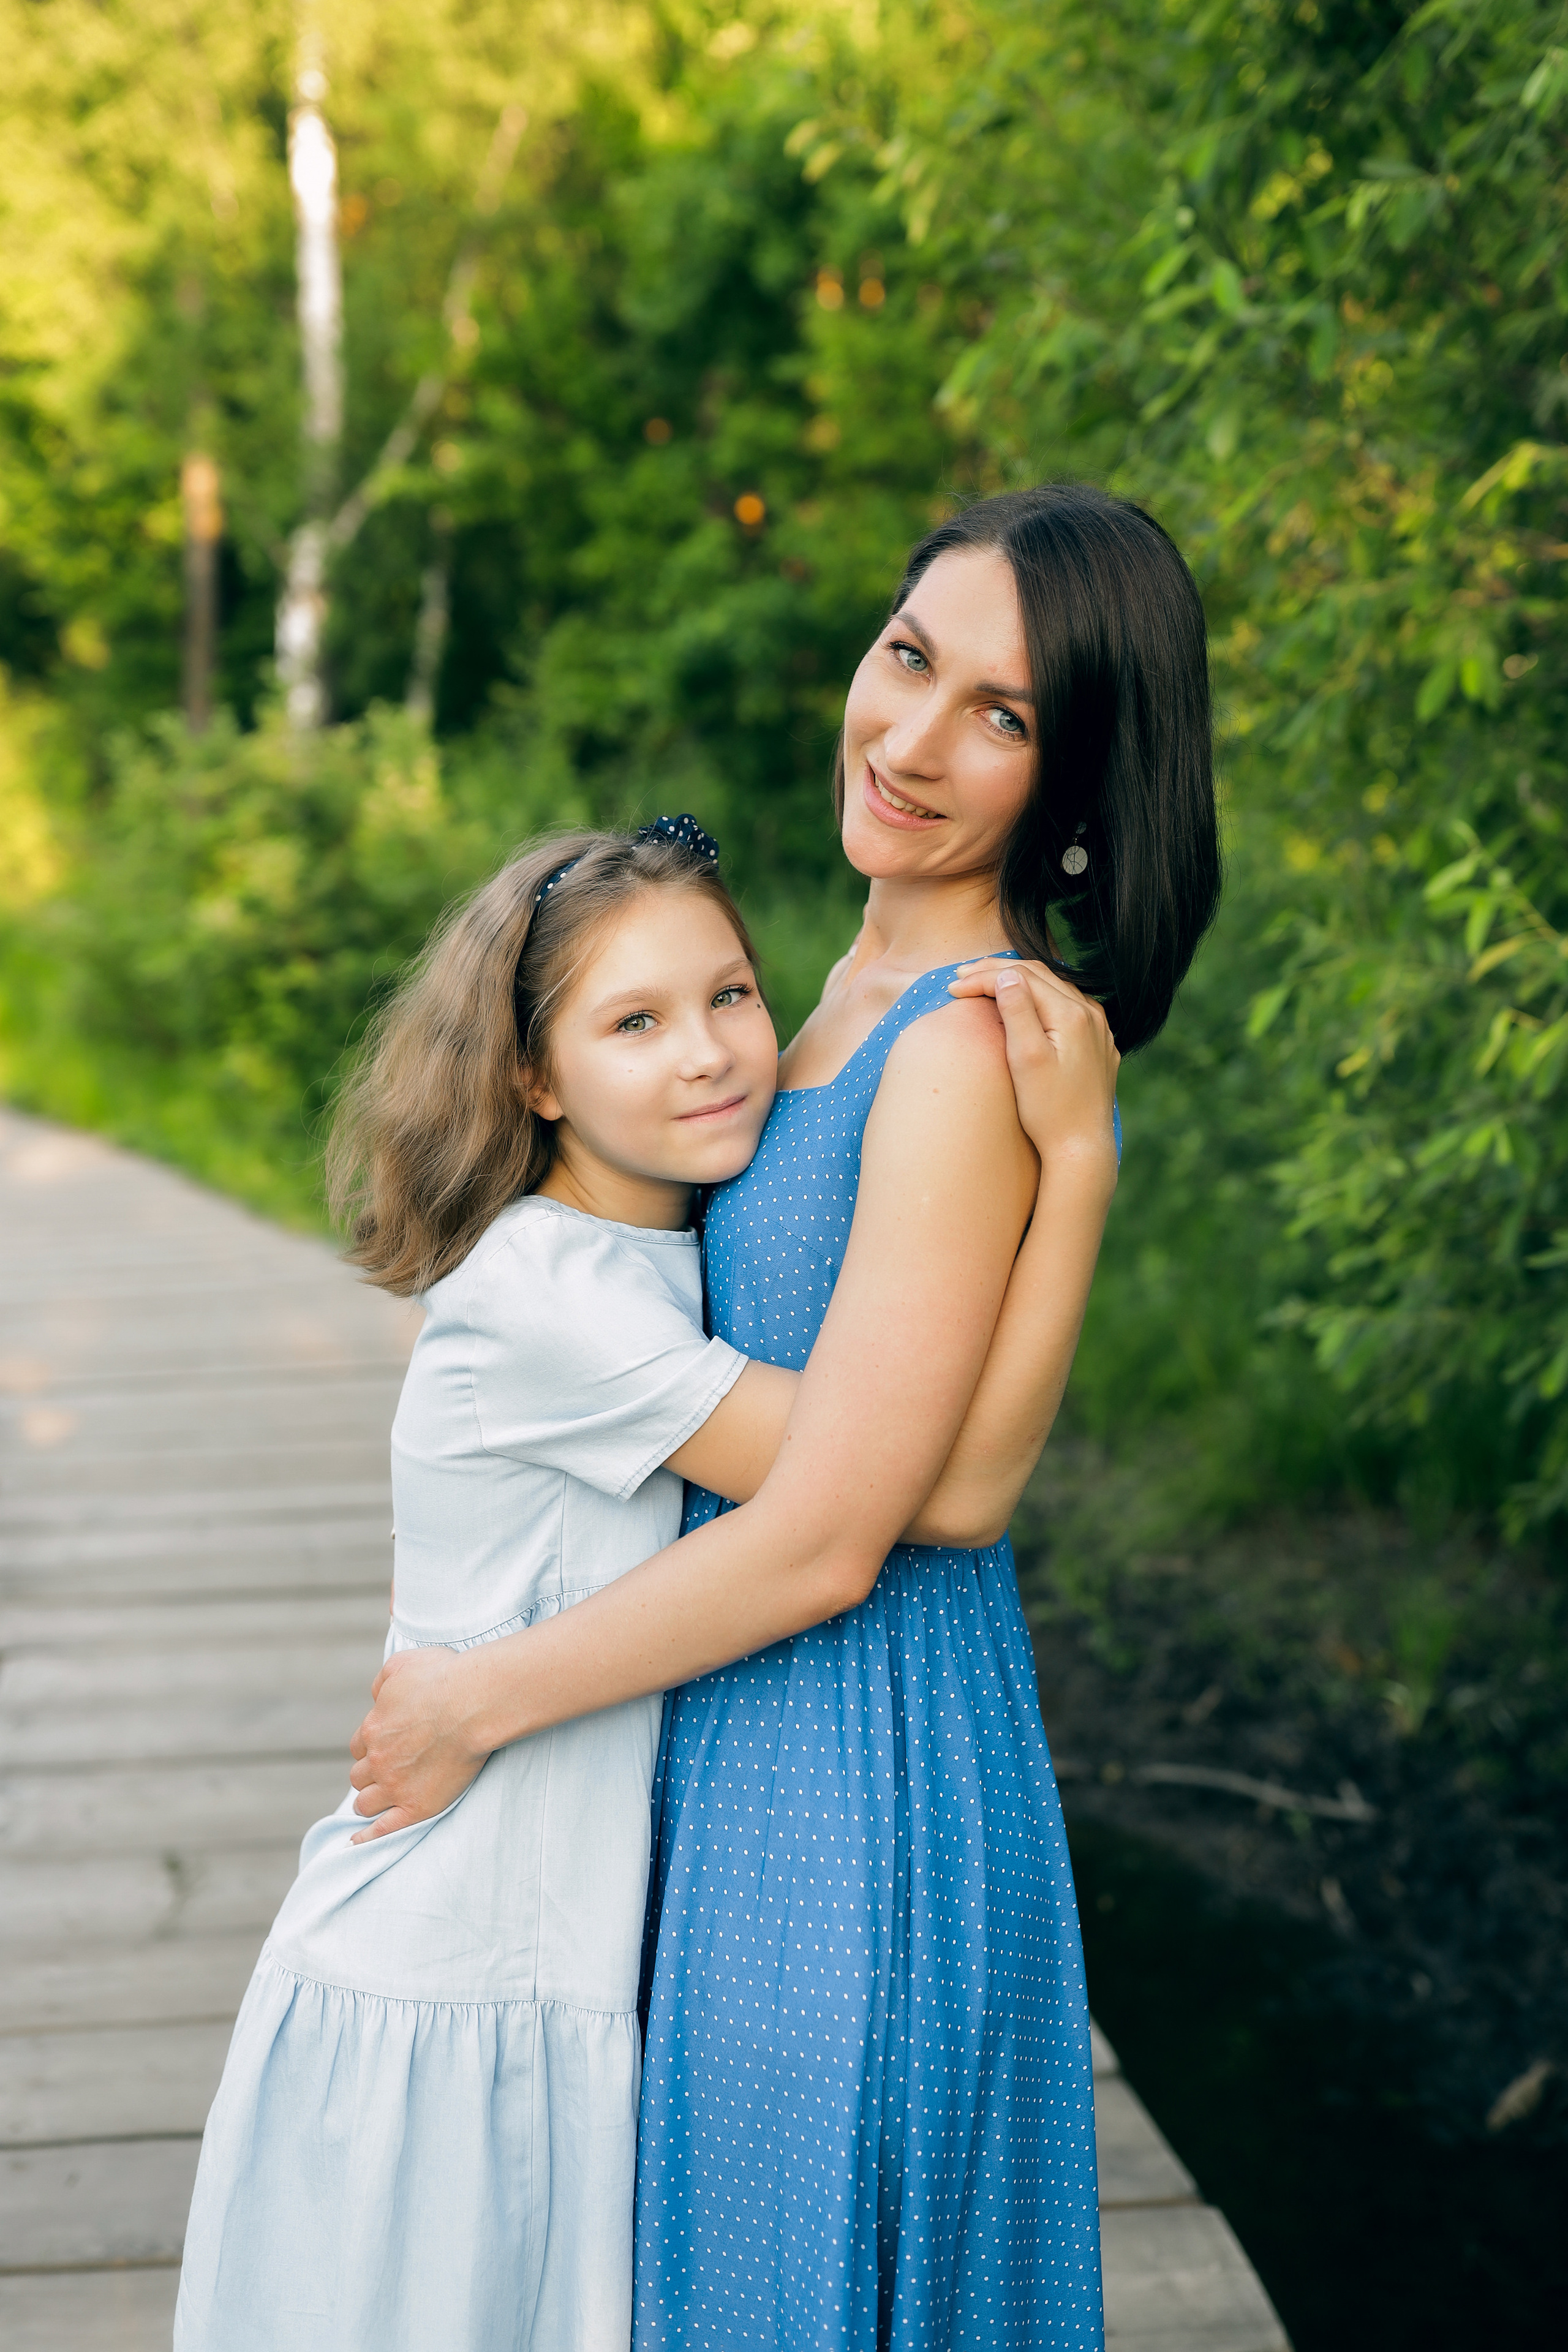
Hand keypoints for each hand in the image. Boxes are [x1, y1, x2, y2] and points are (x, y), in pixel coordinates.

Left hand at [347, 1643, 491, 1842]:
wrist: (473, 1704)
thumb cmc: (444, 1678)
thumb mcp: (402, 1664)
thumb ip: (382, 1682)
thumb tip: (375, 1697)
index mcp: (373, 1728)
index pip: (360, 1745)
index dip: (373, 1747)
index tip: (388, 1746)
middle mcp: (377, 1760)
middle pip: (359, 1775)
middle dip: (371, 1773)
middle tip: (390, 1771)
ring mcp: (395, 1786)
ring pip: (365, 1802)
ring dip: (370, 1800)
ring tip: (381, 1801)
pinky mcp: (415, 1807)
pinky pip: (382, 1830)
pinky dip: (367, 1837)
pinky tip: (358, 1841)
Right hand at [949, 957, 1119, 1184]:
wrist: (1082, 1148)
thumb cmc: (1049, 1110)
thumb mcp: (1026, 1059)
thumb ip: (1017, 1012)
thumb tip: (1006, 975)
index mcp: (1072, 1014)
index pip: (1022, 978)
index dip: (984, 978)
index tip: (952, 988)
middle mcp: (1091, 1015)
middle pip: (1039, 976)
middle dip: (997, 972)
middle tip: (961, 977)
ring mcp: (1098, 1029)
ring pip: (1053, 989)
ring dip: (1018, 983)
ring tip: (984, 984)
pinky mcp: (1098, 1044)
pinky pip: (1066, 1007)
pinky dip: (1038, 1000)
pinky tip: (1023, 1005)